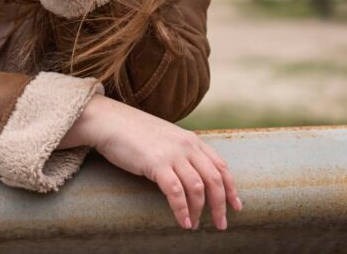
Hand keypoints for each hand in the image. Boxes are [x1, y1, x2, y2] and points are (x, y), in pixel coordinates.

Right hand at [85, 96, 241, 230]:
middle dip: (221, 205)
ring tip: (196, 225)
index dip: (231, 188)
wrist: (109, 121)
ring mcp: (172, 154)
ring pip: (198, 188)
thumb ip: (181, 151)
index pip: (220, 166)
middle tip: (221, 224)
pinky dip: (182, 210)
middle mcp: (186, 146)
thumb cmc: (133, 131)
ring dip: (200, 211)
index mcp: (191, 139)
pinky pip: (176, 192)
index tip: (236, 206)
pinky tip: (183, 222)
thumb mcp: (165, 138)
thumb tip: (191, 173)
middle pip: (214, 180)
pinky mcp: (156, 164)